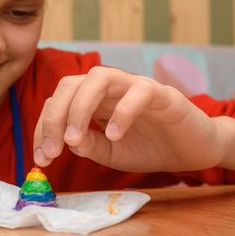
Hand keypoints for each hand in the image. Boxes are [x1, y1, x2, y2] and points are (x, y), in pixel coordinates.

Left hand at [33, 66, 226, 171]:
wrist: (193, 151)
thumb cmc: (150, 148)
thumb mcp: (110, 154)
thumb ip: (88, 146)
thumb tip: (66, 141)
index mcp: (93, 101)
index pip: (58, 103)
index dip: (43, 127)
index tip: (41, 158)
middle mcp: (109, 89)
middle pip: (70, 84)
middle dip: (54, 116)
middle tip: (53, 149)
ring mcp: (134, 87)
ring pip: (99, 77)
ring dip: (79, 108)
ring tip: (74, 139)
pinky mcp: (162, 93)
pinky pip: (138, 92)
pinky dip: (122, 112)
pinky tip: (114, 135)